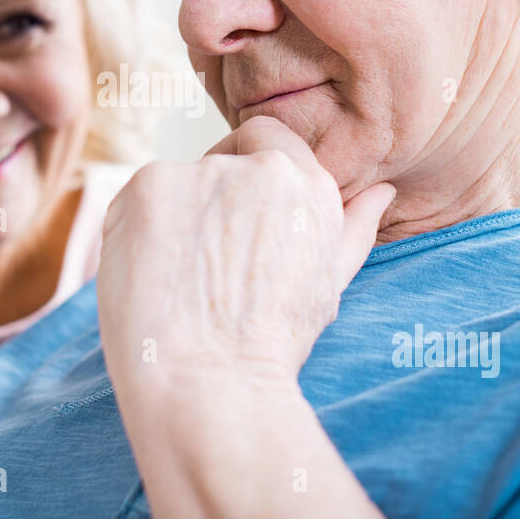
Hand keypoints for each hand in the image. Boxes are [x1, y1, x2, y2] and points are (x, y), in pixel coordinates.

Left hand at [96, 114, 394, 401]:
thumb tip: (383, 192)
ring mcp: (200, 172)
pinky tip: (152, 276)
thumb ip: (353, 229)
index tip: (232, 218)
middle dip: (208, 201)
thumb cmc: (268, 345)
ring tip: (181, 281)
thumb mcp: (326, 285)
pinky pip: (136, 198)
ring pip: (175, 183)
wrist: (208, 382)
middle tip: (206, 265)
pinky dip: (137, 232)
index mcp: (308, 183)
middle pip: (217, 160)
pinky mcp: (149, 185)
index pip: (267, 136)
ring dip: (173, 219)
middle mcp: (259, 165)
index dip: (245, 172)